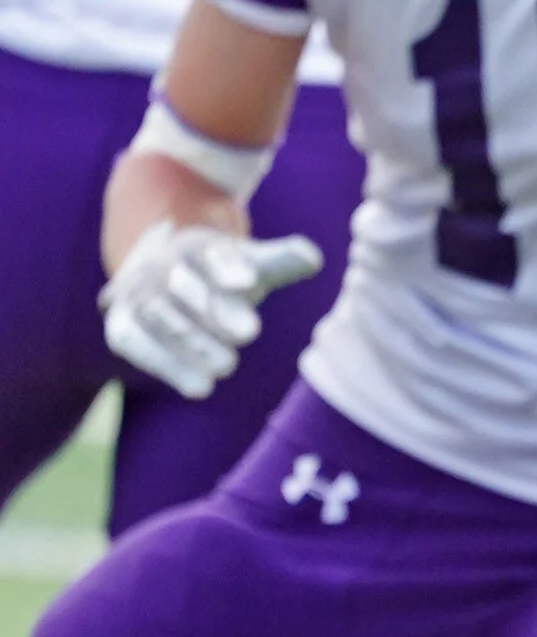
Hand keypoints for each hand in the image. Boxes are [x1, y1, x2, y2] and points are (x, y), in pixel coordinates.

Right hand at [100, 221, 322, 398]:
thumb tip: (313, 258)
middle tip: (248, 333)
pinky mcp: (122, 324)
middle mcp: (161, 266)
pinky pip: (133, 341)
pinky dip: (164, 364)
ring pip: (158, 315)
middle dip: (214, 309)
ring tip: (227, 366)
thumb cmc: (219, 278)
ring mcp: (137, 294)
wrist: (165, 282)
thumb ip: (279, 262)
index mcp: (196, 247)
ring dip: (192, 342)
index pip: (210, 255)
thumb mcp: (250, 267)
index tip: (249, 282)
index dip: (228, 268)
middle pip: (182, 284)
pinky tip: (200, 388)